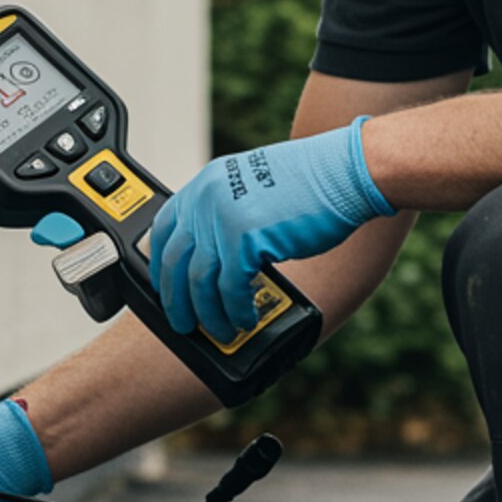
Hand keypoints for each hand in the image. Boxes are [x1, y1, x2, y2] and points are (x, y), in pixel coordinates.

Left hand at [146, 119, 393, 343]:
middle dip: (176, 300)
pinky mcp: (244, 238)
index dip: (159, 264)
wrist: (342, 172)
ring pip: (199, 281)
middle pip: (175, 261)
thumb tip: (217, 259)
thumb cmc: (310, 184)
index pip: (163, 228)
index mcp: (206, 184)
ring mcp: (222, 218)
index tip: (164, 286)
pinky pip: (229, 288)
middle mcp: (207, 198)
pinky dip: (235, 310)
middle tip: (183, 322)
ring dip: (208, 314)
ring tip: (221, 330)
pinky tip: (244, 318)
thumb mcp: (251, 188)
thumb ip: (227, 215)